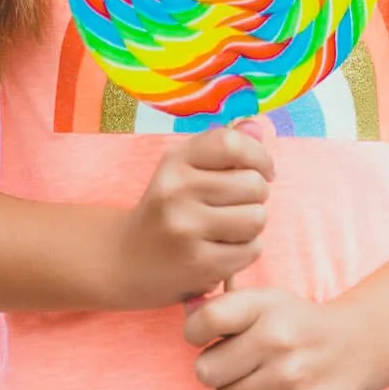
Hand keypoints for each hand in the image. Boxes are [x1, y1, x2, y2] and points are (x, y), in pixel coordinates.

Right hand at [108, 123, 273, 308]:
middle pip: (253, 183)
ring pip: (256, 218)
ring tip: (230, 228)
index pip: (232, 143)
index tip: (263, 171)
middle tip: (238, 205)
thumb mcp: (184, 171)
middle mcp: (177, 190)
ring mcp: (186, 228)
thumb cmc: (167, 210)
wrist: (125, 261)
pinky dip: (246, 251)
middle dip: (257, 196)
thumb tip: (257, 126)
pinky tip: (223, 250)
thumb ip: (223, 148)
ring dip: (252, 225)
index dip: (259, 156)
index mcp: (175, 160)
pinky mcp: (198, 263)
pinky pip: (251, 250)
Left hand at [184, 287, 372, 389]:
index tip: (206, 338)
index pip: (205, 320)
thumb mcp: (265, 302)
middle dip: (214, 372)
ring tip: (252, 384)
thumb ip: (224, 308)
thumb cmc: (294, 325)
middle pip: (205, 370)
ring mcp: (290, 377)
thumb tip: (186, 320)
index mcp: (265, 305)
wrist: (353, 348)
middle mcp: (278, 338)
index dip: (195, 333)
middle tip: (234, 367)